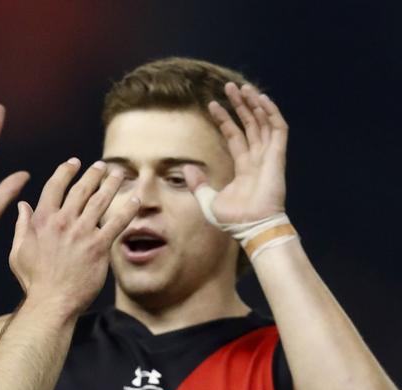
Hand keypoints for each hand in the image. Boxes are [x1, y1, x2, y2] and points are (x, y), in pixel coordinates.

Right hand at [9, 159, 137, 312]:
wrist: (51, 302)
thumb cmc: (34, 281)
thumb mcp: (18, 252)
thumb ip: (22, 226)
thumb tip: (22, 206)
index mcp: (42, 221)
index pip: (55, 186)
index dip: (66, 171)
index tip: (74, 163)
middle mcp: (62, 222)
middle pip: (81, 189)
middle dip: (93, 173)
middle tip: (102, 166)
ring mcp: (82, 233)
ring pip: (100, 200)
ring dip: (112, 184)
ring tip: (119, 174)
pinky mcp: (99, 247)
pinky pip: (117, 223)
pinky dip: (127, 209)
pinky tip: (135, 200)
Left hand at [184, 83, 287, 223]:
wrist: (252, 228)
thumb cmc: (233, 220)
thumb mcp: (208, 200)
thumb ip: (198, 184)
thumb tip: (186, 168)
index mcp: (243, 167)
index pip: (234, 136)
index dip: (224, 120)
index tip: (211, 106)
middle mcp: (257, 158)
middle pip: (249, 124)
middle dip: (240, 105)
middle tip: (229, 87)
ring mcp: (269, 156)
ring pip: (263, 122)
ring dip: (254, 104)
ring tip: (243, 87)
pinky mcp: (277, 157)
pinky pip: (278, 129)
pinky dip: (271, 113)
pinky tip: (261, 100)